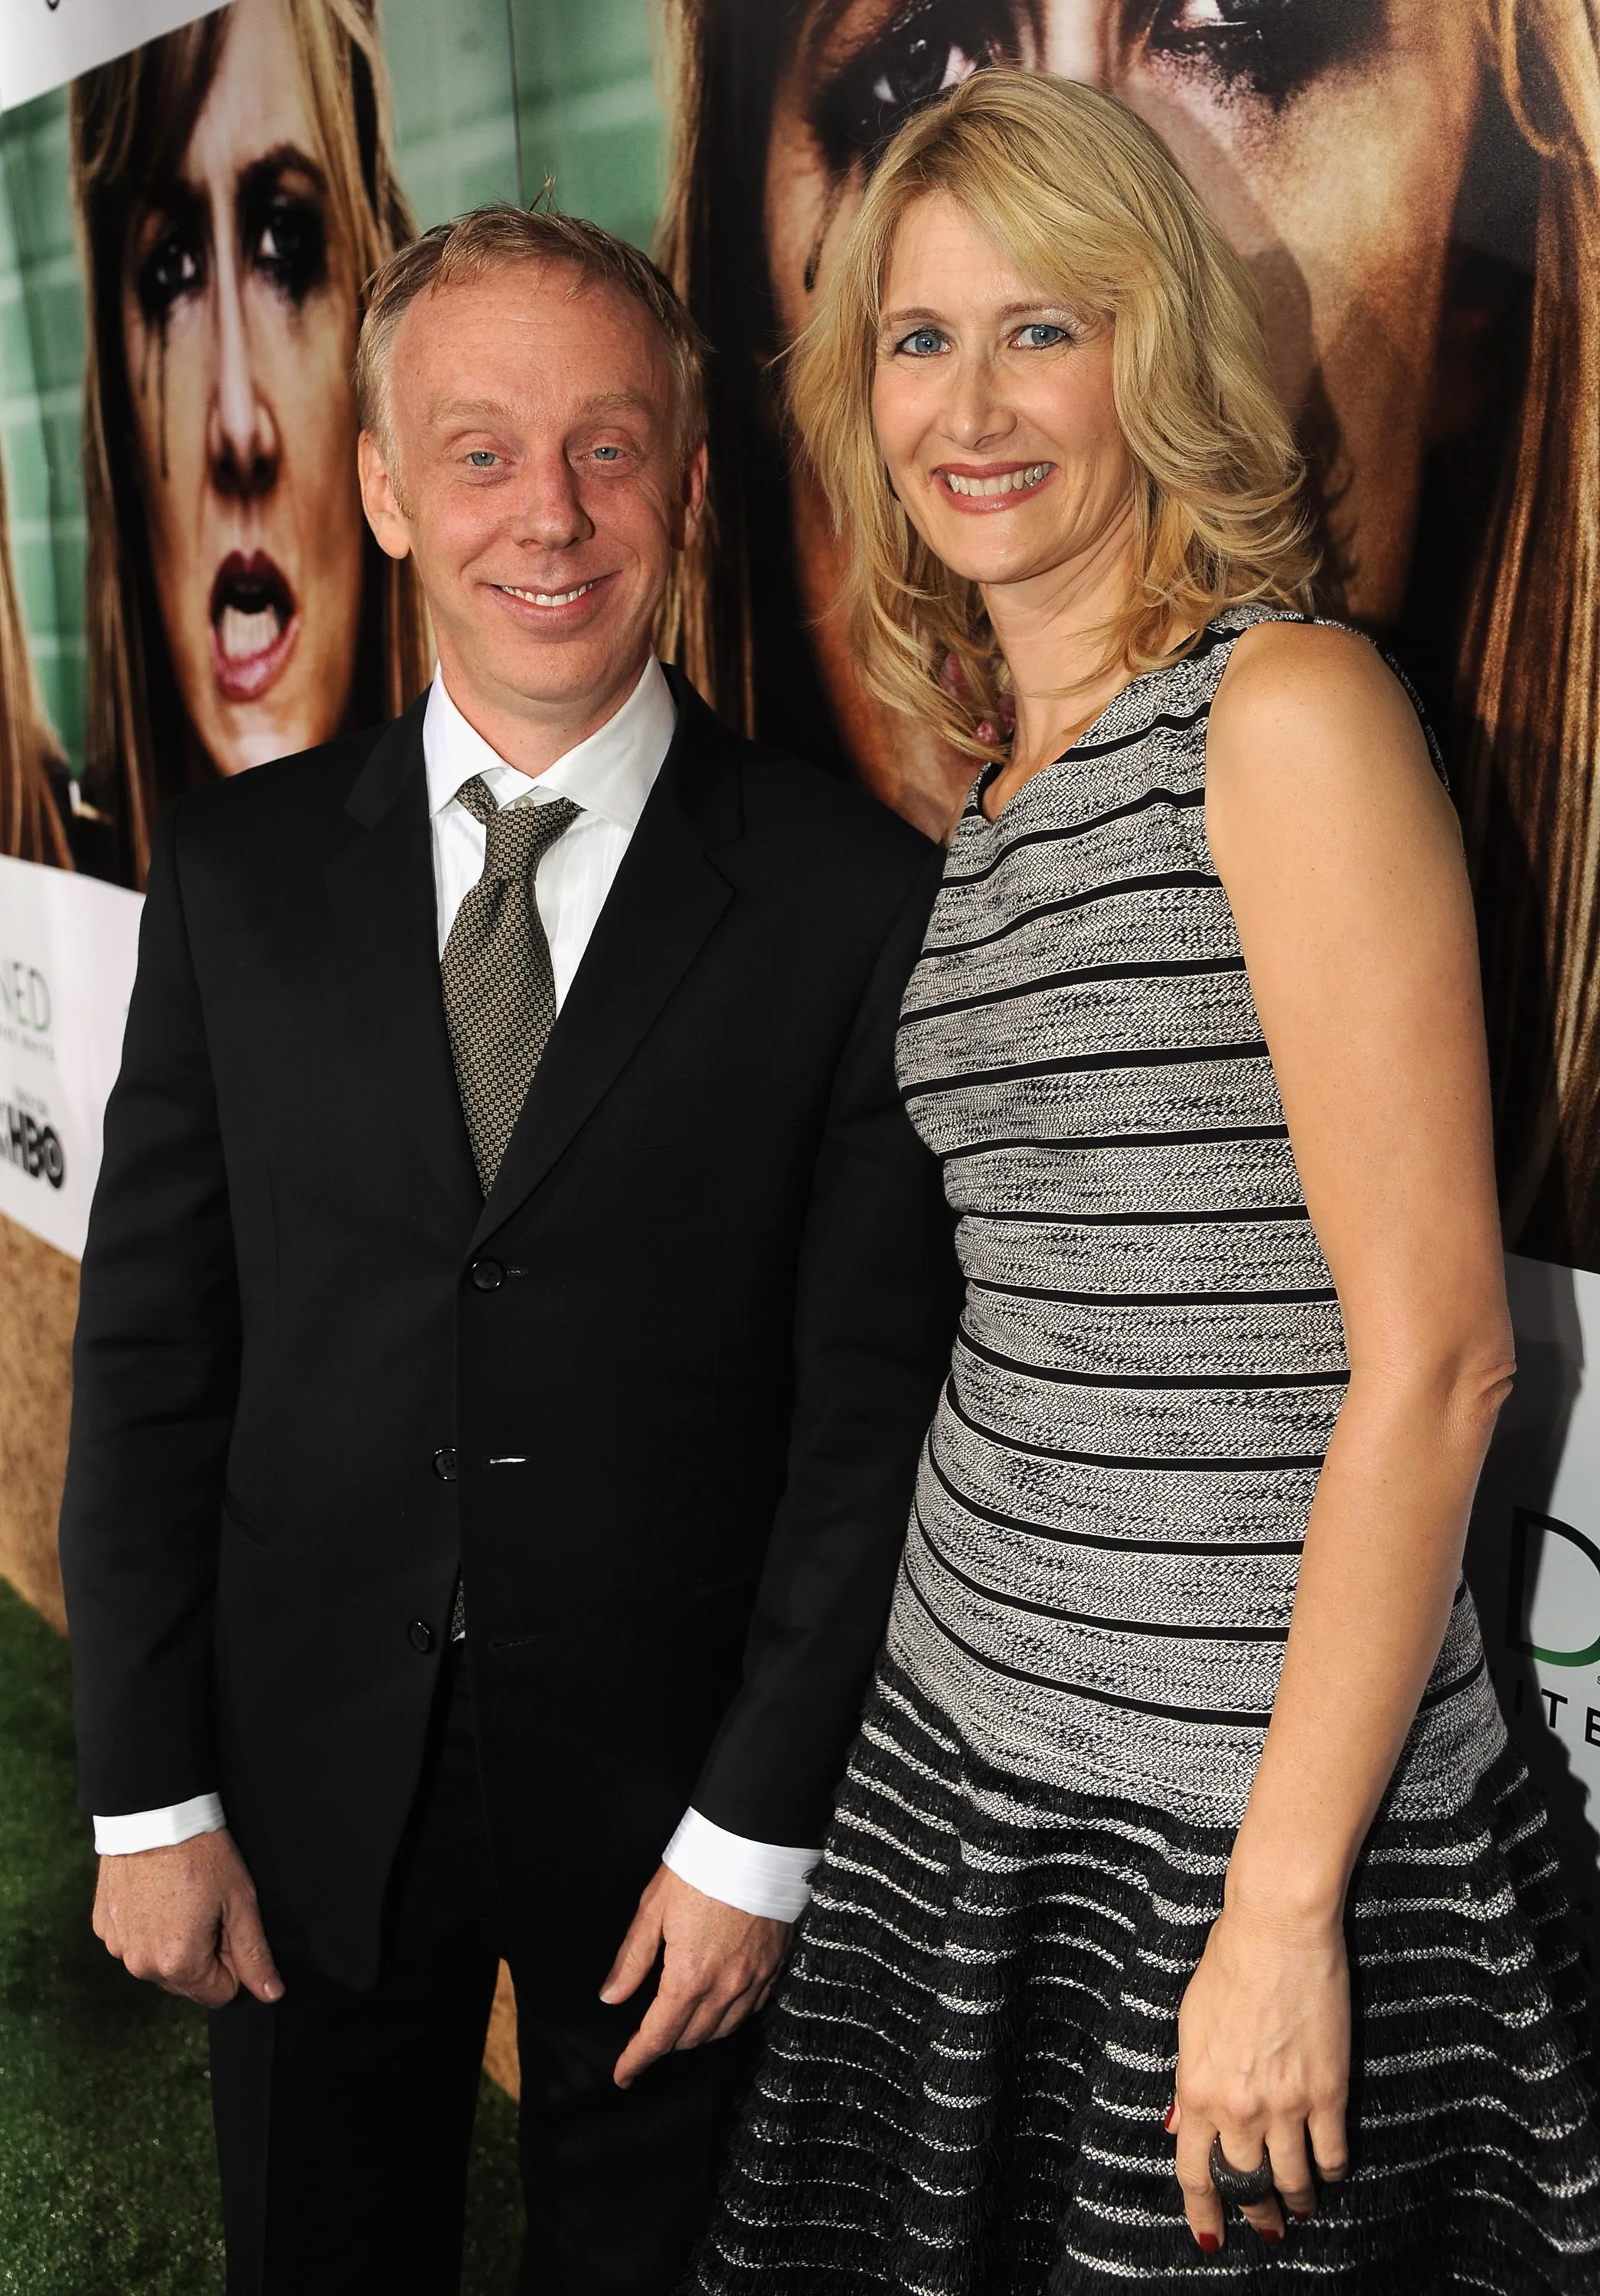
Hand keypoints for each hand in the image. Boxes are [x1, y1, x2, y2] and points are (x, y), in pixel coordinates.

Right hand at [93, 1828, 283, 2009]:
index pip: (220, 1993)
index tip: (228, 1922)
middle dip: (203, 1952)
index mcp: (177, 1964)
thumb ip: (254, 1954)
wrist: (154, 1813)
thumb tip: (271, 1994)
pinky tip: (155, 1894)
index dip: (232, 1959)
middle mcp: (141, 1966)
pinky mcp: (102, 1927)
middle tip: (206, 1906)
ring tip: (181, 1897)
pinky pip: (134, 1943)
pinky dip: (148, 1926)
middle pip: (188, 1981)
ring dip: (174, 1941)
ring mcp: (118, 1947)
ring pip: (159, 1963)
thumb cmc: (203, 1855)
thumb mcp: (240, 1901)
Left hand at [600, 1863, 789, 2088]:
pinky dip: (732, 2016)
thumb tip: (611, 1997)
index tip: (623, 2075)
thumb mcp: (653, 1908)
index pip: (659, 2037)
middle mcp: (726, 1987)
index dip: (637, 2060)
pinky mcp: (776, 1964)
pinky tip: (720, 2003)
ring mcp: (756, 1978)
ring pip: (724, 2029)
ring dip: (698, 2034)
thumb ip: (633, 1959)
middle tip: (646, 2036)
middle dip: (665, 2044)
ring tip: (680, 2022)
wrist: (756, 1839)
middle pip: (692, 2038)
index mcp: (689, 1976)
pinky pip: (753, 2008)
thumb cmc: (700, 1867)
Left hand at [1168, 1896, 1349, 2252]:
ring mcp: (1286, 2104)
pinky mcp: (1328, 2092)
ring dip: (1295, 2200)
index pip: (1195, 2173)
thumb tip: (1182, 2128)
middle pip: (1246, 2185)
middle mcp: (1239, 2108)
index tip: (1210, 2235)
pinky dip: (1330, 2171)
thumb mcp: (1191, 2027)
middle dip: (1256, 2212)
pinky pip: (1331, 2154)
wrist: (1277, 1931)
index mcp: (1197, 2090)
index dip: (1202, 2212)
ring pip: (1292, 2179)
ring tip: (1299, 2207)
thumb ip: (1190, 2085)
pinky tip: (1328, 2172)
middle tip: (1265, 2226)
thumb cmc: (1228, 1966)